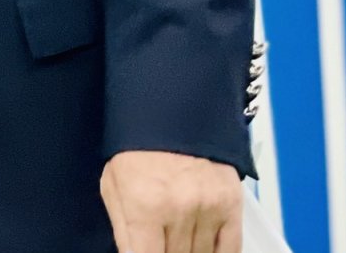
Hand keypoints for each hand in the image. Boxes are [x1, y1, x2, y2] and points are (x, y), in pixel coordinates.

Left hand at [100, 150, 242, 252]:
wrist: (171, 107)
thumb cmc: (137, 145)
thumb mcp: (114, 187)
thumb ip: (124, 234)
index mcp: (145, 206)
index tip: (151, 250)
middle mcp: (180, 210)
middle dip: (167, 252)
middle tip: (162, 239)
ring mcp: (209, 207)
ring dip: (190, 252)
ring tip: (179, 236)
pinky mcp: (231, 202)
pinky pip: (231, 250)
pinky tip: (205, 248)